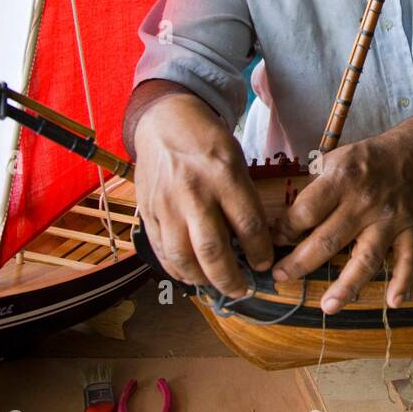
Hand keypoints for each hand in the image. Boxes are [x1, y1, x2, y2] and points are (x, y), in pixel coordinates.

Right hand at [132, 92, 273, 296]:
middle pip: (212, 250)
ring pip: (182, 257)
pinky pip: (161, 251)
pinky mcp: (147, 212)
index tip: (264, 265)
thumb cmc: (207, 143)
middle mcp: (193, 193)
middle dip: (230, 278)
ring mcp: (166, 204)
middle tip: (241, 289)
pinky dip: (176, 269)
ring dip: (202, 279)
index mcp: (223, 176)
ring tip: (215, 285)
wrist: (165, 122)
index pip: (248, 225)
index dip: (260, 252)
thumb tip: (253, 243)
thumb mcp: (235, 161)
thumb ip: (242, 199)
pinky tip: (191, 275)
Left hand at [272, 132, 412, 313]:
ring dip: (347, 285)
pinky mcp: (410, 229)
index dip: (286, 229)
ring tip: (328, 307)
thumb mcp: (330, 162)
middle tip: (281, 277)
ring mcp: (389, 219)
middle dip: (301, 262)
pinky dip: (403, 281)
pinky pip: (409, 259)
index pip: (307, 211)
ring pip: (367, 257)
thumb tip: (281, 228)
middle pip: (329, 240)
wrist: (407, 156)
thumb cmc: (360, 163)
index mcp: (341, 180)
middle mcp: (365, 202)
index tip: (274, 241)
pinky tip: (393, 302)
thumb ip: (310, 193)